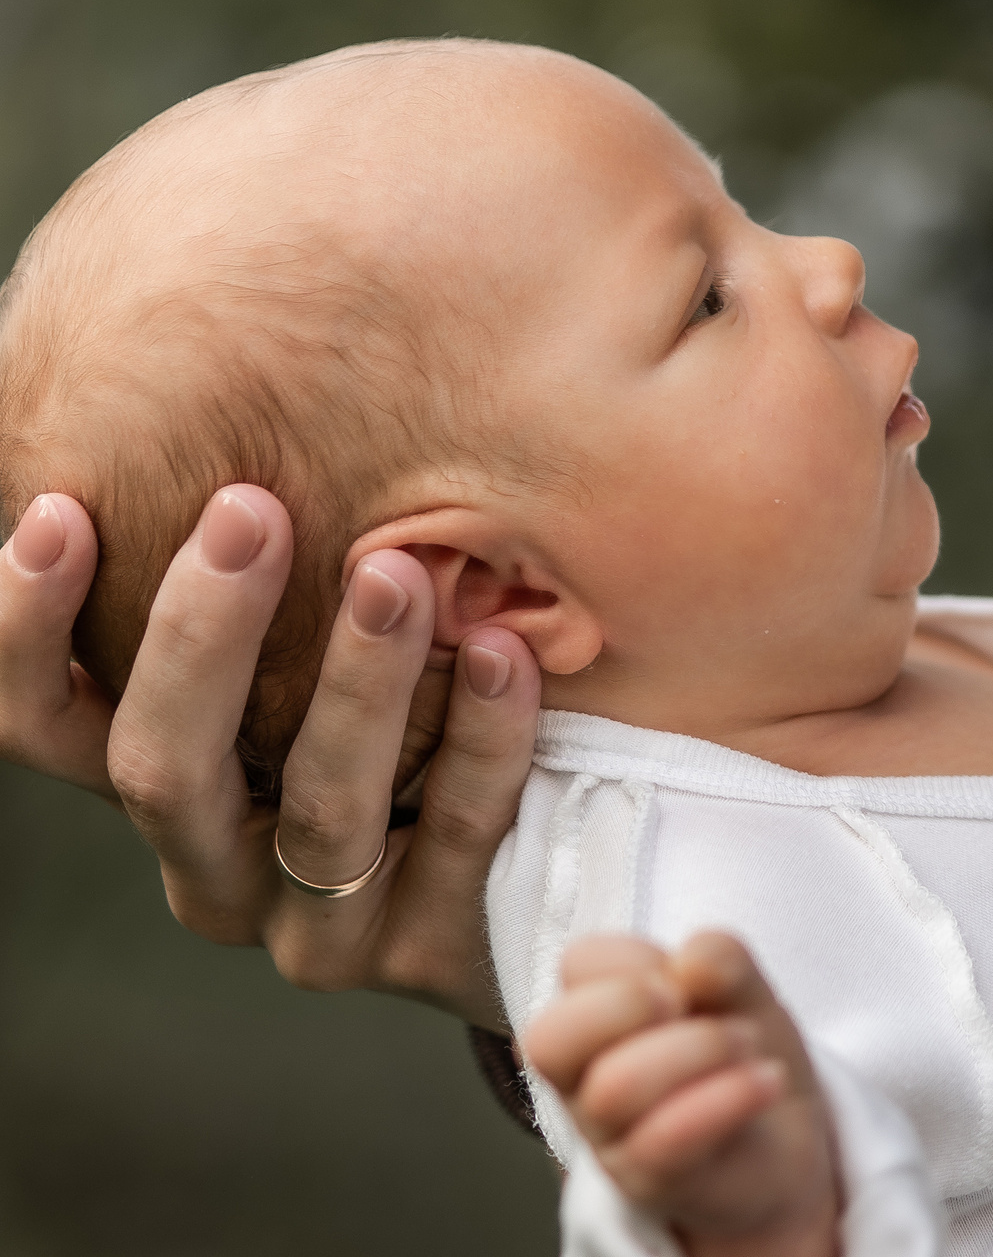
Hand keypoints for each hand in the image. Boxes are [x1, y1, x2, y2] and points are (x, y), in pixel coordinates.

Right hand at [0, 486, 539, 1022]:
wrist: (549, 866)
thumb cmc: (417, 713)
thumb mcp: (320, 649)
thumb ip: (269, 581)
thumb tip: (233, 437)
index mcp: (166, 789)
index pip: (46, 727)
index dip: (26, 633)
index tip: (59, 512)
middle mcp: (216, 869)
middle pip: (159, 767)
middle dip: (200, 633)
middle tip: (248, 509)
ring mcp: (318, 925)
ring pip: (316, 804)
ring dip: (355, 681)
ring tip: (394, 571)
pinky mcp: (430, 946)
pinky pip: (457, 832)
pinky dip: (480, 737)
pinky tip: (507, 651)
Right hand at [528, 931, 842, 1256]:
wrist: (786, 1144)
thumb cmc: (742, 1058)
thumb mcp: (746, 992)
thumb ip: (724, 961)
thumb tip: (692, 960)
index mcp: (597, 1021)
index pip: (576, 967)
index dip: (634, 957)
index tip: (687, 973)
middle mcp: (586, 1082)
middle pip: (552, 1039)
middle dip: (628, 1002)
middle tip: (687, 1004)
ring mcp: (613, 1140)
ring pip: (612, 1089)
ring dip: (700, 1047)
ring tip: (748, 1045)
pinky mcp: (653, 1183)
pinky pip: (663, 1142)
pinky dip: (724, 1098)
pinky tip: (766, 1080)